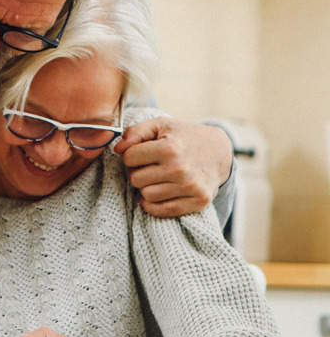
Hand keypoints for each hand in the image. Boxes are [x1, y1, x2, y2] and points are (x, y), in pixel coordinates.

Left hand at [113, 117, 232, 217]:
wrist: (219, 151)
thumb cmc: (184, 136)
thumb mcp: (161, 125)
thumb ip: (135, 132)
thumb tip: (118, 149)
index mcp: (169, 148)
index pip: (129, 158)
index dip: (131, 155)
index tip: (141, 153)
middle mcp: (179, 169)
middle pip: (136, 179)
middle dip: (138, 172)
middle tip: (150, 166)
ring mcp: (190, 187)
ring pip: (147, 196)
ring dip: (147, 187)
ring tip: (157, 177)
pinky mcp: (198, 201)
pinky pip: (163, 211)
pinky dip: (155, 205)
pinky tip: (158, 193)